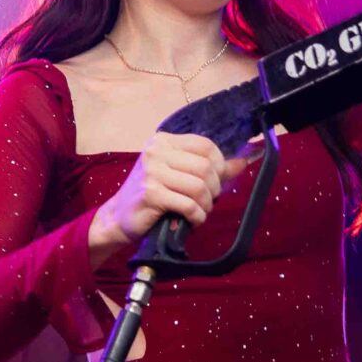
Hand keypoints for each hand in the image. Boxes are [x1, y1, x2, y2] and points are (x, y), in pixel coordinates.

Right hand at [92, 131, 257, 252]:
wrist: (118, 217)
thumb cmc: (151, 194)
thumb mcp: (178, 174)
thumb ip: (209, 166)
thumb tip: (243, 160)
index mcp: (164, 141)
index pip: (206, 145)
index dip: (219, 164)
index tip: (216, 180)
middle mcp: (156, 152)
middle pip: (205, 166)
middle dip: (214, 188)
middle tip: (206, 200)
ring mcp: (152, 172)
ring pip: (199, 186)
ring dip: (206, 204)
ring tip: (199, 211)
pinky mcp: (151, 194)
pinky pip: (189, 205)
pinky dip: (197, 216)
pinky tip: (192, 220)